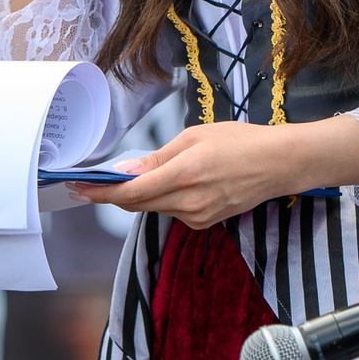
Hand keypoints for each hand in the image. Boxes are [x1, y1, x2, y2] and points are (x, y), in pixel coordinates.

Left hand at [73, 121, 322, 229]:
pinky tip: (168, 183)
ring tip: (130, 178)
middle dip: (111, 195)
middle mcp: (189, 202)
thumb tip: (125, 172)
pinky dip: (161, 199)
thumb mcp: (195, 137)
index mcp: (184, 174)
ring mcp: (198, 216)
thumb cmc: (241, 142)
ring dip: (137, 196)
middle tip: (89, 183)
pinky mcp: (205, 222)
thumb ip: (158, 157)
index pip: (130, 193)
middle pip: (136, 205)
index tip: (79, 188)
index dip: (100, 193)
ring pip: (153, 208)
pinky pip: (172, 211)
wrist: (279, 165)